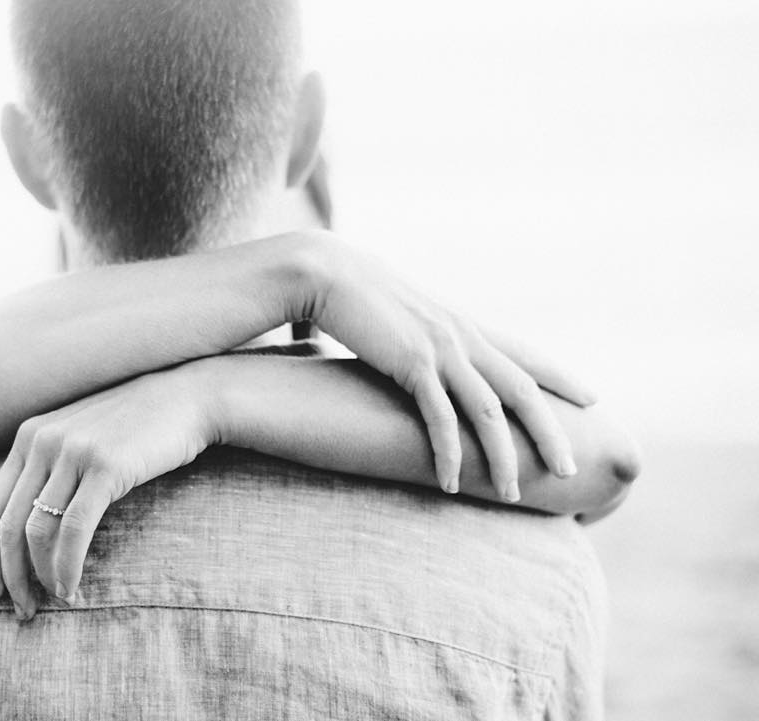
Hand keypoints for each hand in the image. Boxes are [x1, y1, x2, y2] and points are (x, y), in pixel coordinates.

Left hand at [0, 366, 215, 618]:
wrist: (188, 399)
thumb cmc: (137, 428)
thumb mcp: (82, 440)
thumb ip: (52, 470)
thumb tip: (31, 530)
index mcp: (28, 437)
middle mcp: (41, 441)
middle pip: (8, 524)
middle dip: (11, 575)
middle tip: (23, 611)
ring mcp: (73, 452)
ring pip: (38, 530)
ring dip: (42, 576)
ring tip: (57, 600)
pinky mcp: (104, 466)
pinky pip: (74, 530)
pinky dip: (68, 566)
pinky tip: (72, 587)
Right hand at [302, 232, 596, 500]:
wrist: (329, 273)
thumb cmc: (360, 296)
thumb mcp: (407, 316)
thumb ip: (427, 337)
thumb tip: (428, 357)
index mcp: (464, 326)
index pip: (525, 355)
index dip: (561, 377)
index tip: (593, 398)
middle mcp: (462, 337)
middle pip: (522, 389)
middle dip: (549, 431)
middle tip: (570, 469)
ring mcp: (440, 350)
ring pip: (488, 411)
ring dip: (503, 456)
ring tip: (512, 494)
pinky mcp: (411, 364)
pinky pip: (439, 418)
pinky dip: (448, 454)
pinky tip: (451, 483)